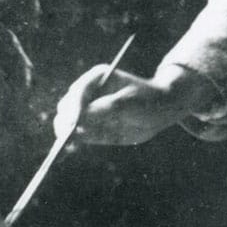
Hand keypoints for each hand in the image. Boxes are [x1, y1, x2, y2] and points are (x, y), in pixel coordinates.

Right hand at [54, 63, 199, 149]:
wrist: (160, 110)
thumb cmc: (147, 100)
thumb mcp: (128, 103)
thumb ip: (104, 109)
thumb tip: (80, 118)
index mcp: (96, 78)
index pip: (77, 92)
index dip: (74, 108)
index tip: (74, 122)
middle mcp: (88, 92)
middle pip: (67, 106)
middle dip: (66, 121)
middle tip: (68, 135)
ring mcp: (88, 109)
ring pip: (68, 122)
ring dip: (66, 133)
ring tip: (68, 144)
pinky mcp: (91, 126)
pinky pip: (78, 135)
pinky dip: (73, 141)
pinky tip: (71, 148)